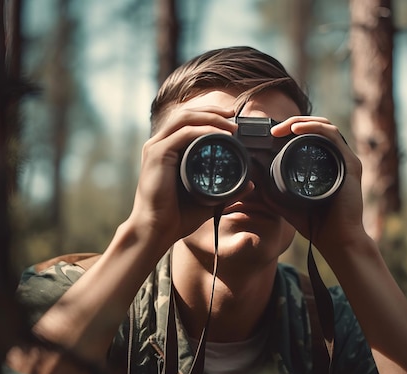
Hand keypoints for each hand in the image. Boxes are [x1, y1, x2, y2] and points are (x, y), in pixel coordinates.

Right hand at [128, 105, 251, 249]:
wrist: (157, 230)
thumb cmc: (177, 217)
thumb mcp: (208, 199)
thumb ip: (228, 191)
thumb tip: (250, 184)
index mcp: (167, 150)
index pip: (188, 121)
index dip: (210, 116)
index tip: (232, 120)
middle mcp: (159, 144)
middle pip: (186, 114)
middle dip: (212, 110)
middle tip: (233, 114)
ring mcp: (156, 147)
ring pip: (184, 119)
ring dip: (209, 117)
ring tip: (230, 123)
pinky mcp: (157, 154)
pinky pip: (182, 134)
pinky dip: (202, 130)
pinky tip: (218, 133)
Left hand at [267, 116, 367, 251]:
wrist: (337, 240)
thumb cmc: (316, 224)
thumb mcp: (287, 203)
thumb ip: (273, 191)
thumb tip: (254, 179)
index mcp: (326, 164)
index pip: (310, 136)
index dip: (291, 129)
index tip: (271, 134)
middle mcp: (338, 158)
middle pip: (316, 127)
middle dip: (293, 122)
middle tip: (273, 130)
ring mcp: (345, 160)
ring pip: (324, 126)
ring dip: (301, 122)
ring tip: (282, 128)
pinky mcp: (350, 165)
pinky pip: (332, 136)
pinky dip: (314, 128)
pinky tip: (297, 130)